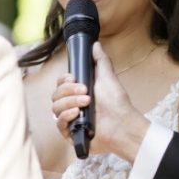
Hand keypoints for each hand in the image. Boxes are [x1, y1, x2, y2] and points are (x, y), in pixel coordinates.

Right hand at [51, 42, 149, 162]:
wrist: (123, 124)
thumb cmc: (117, 103)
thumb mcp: (108, 77)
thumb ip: (101, 60)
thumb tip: (95, 44)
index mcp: (78, 93)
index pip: (60, 85)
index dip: (63, 81)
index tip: (73, 78)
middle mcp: (72, 106)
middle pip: (55, 95)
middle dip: (69, 91)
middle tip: (86, 92)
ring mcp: (71, 120)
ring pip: (55, 108)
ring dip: (69, 103)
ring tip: (86, 103)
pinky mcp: (71, 134)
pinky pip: (58, 124)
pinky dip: (66, 116)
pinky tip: (77, 113)